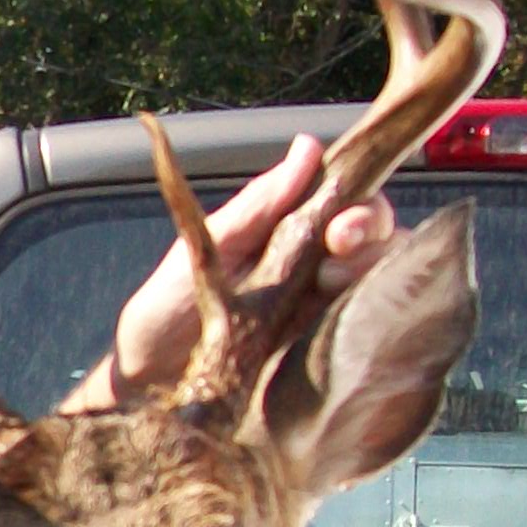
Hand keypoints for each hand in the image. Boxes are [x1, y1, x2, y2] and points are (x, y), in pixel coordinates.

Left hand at [83, 136, 396, 403]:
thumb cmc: (168, 309)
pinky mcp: (324, 348)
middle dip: (368, 228)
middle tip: (340, 243)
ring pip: (380, 273)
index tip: (338, 216)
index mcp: (287, 229)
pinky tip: (338, 317)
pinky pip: (367, 325)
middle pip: (374, 231)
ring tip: (328, 282)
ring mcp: (323, 305)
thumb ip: (261, 204)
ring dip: (366, 266)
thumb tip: (308, 146)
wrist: (147, 379)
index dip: (357, 197)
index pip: (345, 197)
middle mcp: (314, 262)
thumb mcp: (209, 247)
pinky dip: (366, 315)